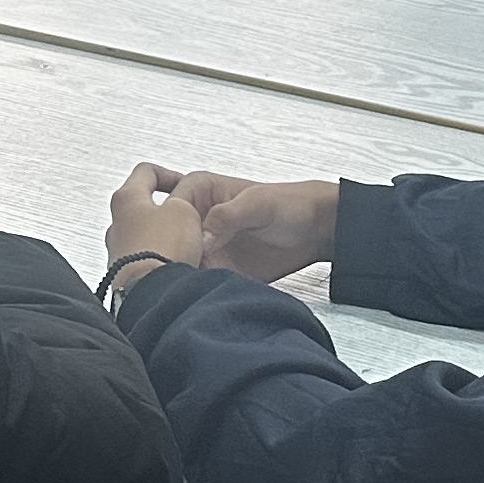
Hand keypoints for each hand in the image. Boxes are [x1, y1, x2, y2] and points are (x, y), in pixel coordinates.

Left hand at [104, 162, 209, 281]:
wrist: (152, 294)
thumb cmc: (161, 249)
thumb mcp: (184, 210)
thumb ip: (182, 201)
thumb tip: (181, 207)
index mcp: (126, 198)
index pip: (146, 172)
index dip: (169, 174)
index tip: (183, 185)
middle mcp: (116, 224)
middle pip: (143, 206)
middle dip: (168, 211)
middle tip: (188, 217)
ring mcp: (118, 251)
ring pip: (146, 236)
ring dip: (166, 238)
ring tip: (187, 247)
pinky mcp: (125, 275)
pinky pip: (147, 260)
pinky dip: (162, 260)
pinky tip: (178, 267)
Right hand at [173, 173, 338, 283]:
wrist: (315, 231)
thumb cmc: (290, 204)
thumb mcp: (258, 203)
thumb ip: (228, 215)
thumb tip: (202, 236)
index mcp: (200, 190)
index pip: (169, 209)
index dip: (168, 228)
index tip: (180, 246)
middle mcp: (198, 218)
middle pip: (169, 239)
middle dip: (172, 255)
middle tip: (184, 268)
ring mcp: (206, 244)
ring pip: (181, 261)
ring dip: (184, 274)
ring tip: (194, 282)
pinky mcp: (218, 268)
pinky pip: (199, 280)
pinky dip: (199, 287)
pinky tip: (205, 291)